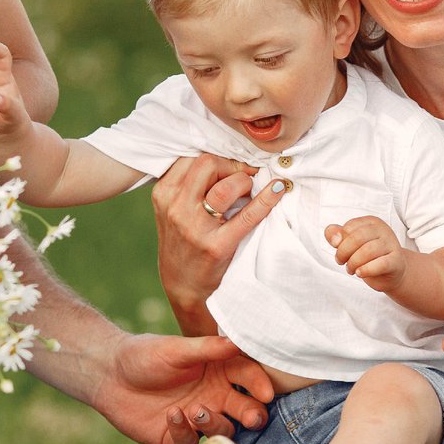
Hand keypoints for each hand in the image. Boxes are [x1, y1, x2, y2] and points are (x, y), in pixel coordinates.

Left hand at [91, 333, 274, 443]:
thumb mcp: (176, 349)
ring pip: (222, 430)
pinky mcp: (177, 437)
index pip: (248, 377)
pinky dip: (184, 431)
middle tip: (253, 417)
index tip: (267, 392)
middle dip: (252, 415)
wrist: (108, 374)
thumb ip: (207, 348)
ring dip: (216, 423)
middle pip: (244, 410)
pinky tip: (172, 415)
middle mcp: (214, 396)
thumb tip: (239, 341)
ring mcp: (198, 419)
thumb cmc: (144, 355)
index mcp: (220, 370)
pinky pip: (190, 442)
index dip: (259, 384)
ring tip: (198, 410)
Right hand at [152, 154, 287, 325]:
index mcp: (165, 194)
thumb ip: (189, 184)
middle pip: (207, 164)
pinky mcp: (217, 246)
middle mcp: (176, 208)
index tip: (231, 165)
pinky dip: (267, 199)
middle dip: (232, 165)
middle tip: (245, 174)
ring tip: (250, 188)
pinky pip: (248, 215)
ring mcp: (195, 228)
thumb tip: (228, 158)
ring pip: (226, 187)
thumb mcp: (173, 209)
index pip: (192, 158)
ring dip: (245, 181)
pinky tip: (278, 189)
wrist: (183, 285)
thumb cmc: (183, 241)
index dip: (217, 157)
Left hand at [325, 216, 407, 291]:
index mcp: (371, 222)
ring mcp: (392, 245)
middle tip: (341, 262)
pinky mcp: (396, 261)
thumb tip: (334, 238)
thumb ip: (337, 235)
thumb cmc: (368, 256)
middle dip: (344, 252)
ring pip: (368, 251)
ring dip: (353, 263)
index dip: (339, 242)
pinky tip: (360, 273)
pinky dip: (366, 270)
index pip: (349, 228)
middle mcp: (383, 230)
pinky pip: (381, 264)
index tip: (338, 252)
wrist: (392, 272)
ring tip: (351, 270)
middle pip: (357, 238)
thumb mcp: (350, 244)